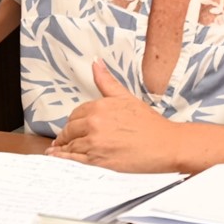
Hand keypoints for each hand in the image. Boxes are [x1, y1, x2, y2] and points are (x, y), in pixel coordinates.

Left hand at [47, 62, 185, 172]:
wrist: (167, 145)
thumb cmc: (150, 123)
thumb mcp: (126, 97)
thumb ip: (107, 82)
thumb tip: (95, 62)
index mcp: (99, 107)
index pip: (76, 114)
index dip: (73, 121)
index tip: (72, 127)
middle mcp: (94, 124)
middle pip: (70, 130)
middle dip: (66, 134)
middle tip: (63, 140)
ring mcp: (95, 144)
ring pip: (70, 145)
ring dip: (62, 148)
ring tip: (56, 151)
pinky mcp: (98, 161)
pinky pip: (74, 160)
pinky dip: (64, 159)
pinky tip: (59, 159)